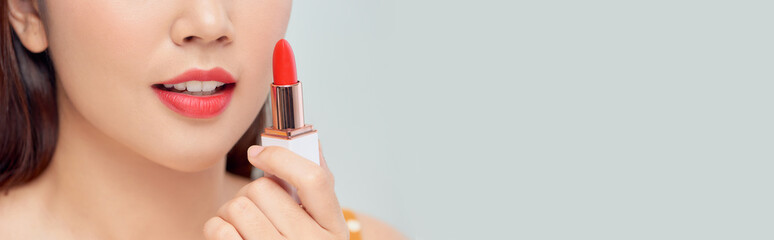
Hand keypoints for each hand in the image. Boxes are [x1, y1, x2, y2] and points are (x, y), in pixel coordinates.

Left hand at [203, 145, 347, 239]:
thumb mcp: (320, 224)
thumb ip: (316, 186)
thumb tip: (309, 137)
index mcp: (334, 228)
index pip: (314, 179)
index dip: (281, 157)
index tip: (259, 152)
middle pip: (264, 190)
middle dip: (252, 191)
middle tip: (256, 206)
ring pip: (238, 206)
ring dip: (231, 209)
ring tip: (241, 223)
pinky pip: (219, 229)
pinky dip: (216, 227)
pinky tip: (228, 236)